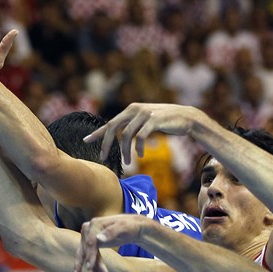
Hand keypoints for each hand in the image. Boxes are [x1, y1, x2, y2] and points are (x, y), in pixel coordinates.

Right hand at [74, 214, 148, 271]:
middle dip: (93, 264)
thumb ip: (111, 232)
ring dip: (94, 268)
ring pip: (87, 255)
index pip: (90, 241)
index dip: (90, 254)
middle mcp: (90, 229)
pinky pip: (91, 256)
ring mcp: (90, 236)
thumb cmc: (129, 225)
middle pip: (87, 249)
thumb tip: (99, 239)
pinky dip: (95, 267)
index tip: (90, 266)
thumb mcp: (123, 227)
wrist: (133, 227)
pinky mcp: (93, 244)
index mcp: (96, 224)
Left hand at [83, 103, 201, 163]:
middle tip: (102, 157)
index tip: (86, 140)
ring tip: (127, 162)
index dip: (98, 132)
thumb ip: (134, 124)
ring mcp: (144, 114)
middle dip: (106, 143)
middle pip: (113, 127)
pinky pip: (140, 136)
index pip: (110, 122)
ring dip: (125, 150)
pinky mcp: (154, 120)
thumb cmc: (166, 121)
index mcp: (131, 109)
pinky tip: (140, 155)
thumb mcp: (146, 121)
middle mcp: (135, 109)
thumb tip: (121, 134)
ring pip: (127, 134)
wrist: (187, 117)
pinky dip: (138, 148)